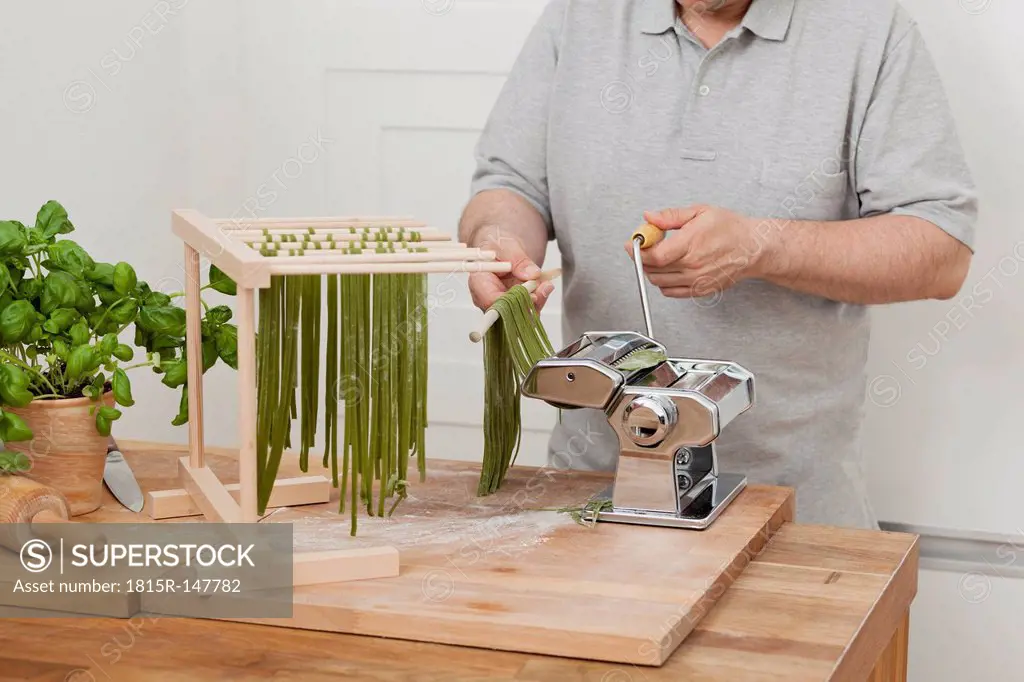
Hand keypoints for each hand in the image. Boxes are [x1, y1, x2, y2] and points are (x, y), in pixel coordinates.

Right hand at [468, 229, 554, 310]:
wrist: (501, 250)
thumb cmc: (497, 246)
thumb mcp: (507, 246)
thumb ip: (519, 260)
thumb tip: (532, 274)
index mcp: (478, 282)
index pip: (490, 301)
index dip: (511, 302)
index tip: (531, 295)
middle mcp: (486, 298)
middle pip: (506, 312)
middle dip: (528, 303)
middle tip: (544, 288)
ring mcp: (499, 305)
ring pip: (518, 315)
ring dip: (536, 303)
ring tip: (546, 285)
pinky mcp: (512, 306)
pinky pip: (525, 311)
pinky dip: (538, 301)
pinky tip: (544, 288)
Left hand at [624, 205, 769, 298]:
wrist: (753, 248)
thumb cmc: (731, 229)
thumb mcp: (700, 212)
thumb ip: (670, 216)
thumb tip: (649, 217)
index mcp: (690, 244)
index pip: (654, 256)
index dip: (638, 251)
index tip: (633, 244)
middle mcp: (692, 266)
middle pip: (653, 270)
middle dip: (643, 258)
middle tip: (645, 247)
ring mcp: (696, 281)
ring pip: (660, 282)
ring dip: (652, 271)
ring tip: (658, 257)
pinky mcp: (700, 290)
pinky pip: (671, 292)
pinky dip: (664, 283)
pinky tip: (668, 270)